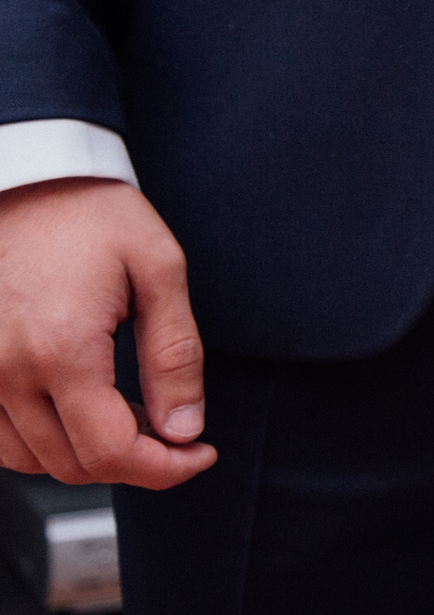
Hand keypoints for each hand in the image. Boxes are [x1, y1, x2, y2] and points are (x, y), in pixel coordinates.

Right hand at [0, 179, 214, 488]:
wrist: (30, 180)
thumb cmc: (92, 214)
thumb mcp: (160, 270)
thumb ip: (175, 355)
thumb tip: (184, 426)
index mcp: (61, 350)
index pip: (110, 453)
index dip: (165, 469)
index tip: (199, 453)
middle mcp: (6, 372)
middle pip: (73, 466)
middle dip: (137, 463)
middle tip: (178, 430)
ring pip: (35, 460)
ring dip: (90, 454)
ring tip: (136, 415)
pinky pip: (3, 439)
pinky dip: (47, 442)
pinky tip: (85, 410)